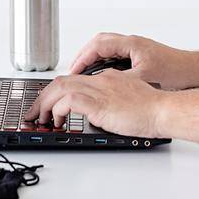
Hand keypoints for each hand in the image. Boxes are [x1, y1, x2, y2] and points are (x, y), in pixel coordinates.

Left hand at [25, 70, 168, 139]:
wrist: (163, 110)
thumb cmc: (153, 109)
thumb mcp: (129, 101)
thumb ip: (113, 102)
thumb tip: (102, 113)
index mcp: (107, 79)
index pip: (74, 79)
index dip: (56, 92)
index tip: (48, 104)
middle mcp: (101, 81)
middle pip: (61, 81)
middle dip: (42, 97)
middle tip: (34, 113)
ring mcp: (99, 90)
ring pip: (60, 88)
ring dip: (45, 104)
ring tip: (40, 119)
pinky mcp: (100, 104)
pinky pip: (69, 101)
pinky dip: (58, 110)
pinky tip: (56, 120)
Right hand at [66, 31, 198, 90]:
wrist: (195, 72)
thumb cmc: (175, 72)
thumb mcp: (144, 78)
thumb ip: (121, 80)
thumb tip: (102, 86)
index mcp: (131, 44)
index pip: (98, 45)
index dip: (82, 57)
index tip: (73, 70)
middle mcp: (133, 43)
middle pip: (100, 43)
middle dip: (84, 55)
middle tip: (74, 70)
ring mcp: (137, 49)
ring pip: (108, 48)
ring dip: (94, 58)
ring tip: (84, 73)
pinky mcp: (141, 57)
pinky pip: (116, 55)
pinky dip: (105, 62)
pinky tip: (104, 75)